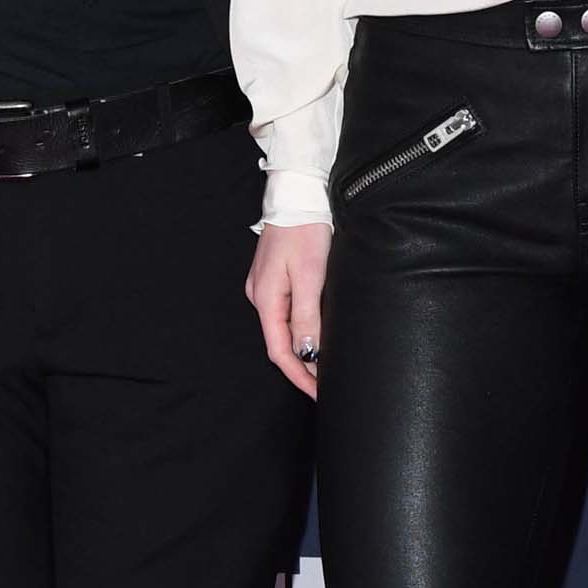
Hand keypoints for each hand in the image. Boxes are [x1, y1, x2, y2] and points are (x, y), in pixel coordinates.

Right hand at [247, 220, 330, 397]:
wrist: (298, 194)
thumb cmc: (304, 230)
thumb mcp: (309, 275)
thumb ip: (306, 316)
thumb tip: (306, 354)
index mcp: (266, 299)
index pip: (280, 352)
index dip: (300, 376)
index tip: (319, 393)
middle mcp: (261, 297)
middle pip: (280, 344)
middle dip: (302, 369)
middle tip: (327, 386)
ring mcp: (266, 287)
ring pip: (283, 329)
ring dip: (302, 352)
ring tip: (325, 368)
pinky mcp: (276, 278)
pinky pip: (286, 313)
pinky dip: (301, 331)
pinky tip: (315, 337)